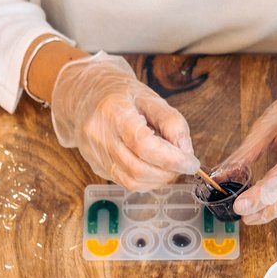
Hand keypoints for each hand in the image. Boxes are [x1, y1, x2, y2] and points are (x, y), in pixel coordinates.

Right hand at [51, 52, 198, 190]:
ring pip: (131, 182)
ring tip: (170, 167)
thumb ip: (171, 121)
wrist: (85, 95)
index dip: (171, 159)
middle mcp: (99, 136)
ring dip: (158, 180)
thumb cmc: (121, 94)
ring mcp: (95, 154)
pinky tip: (154, 170)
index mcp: (113, 112)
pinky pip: (125, 183)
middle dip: (168, 173)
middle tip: (183, 166)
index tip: (191, 163)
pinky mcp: (96, 167)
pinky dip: (146, 182)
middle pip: (138, 168)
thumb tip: (185, 151)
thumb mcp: (150, 97)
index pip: (144, 145)